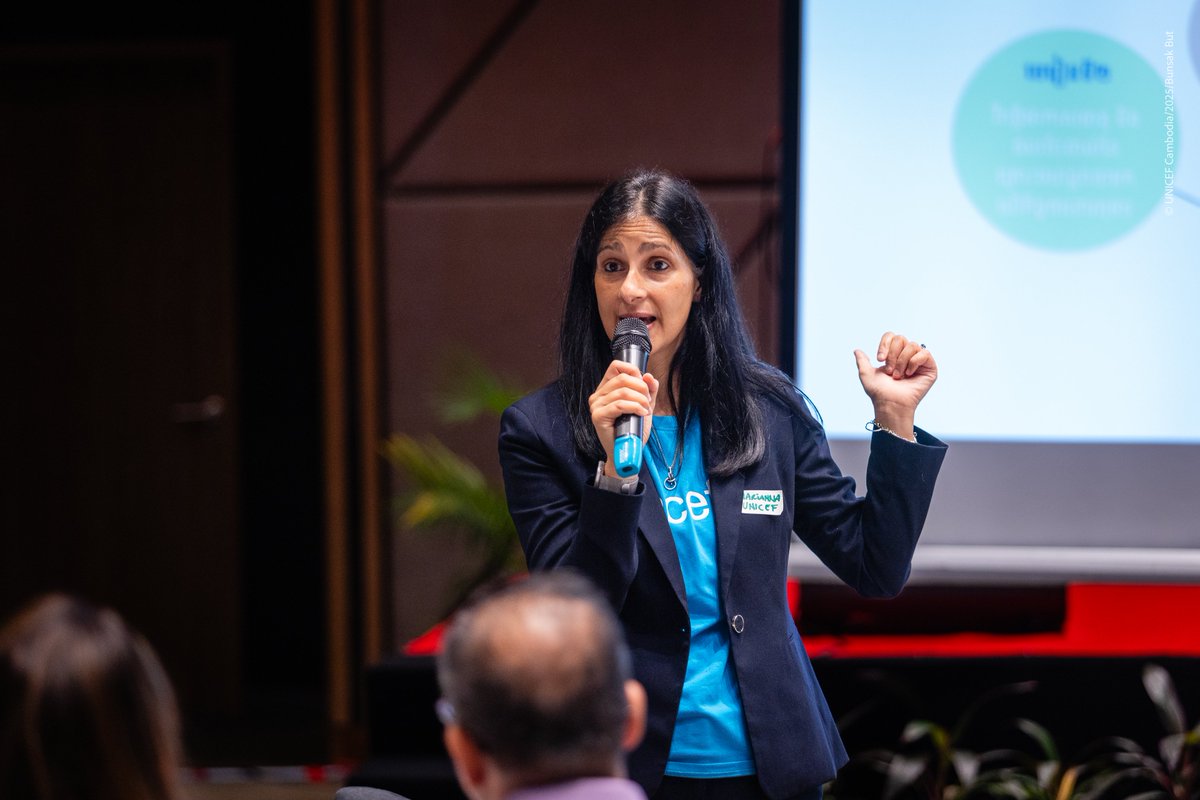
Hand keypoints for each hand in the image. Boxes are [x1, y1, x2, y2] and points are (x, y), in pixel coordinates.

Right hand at [588, 361, 659, 476]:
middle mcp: (598, 395)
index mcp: (606, 389)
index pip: (616, 366)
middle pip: (622, 378)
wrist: (628, 451)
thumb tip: (649, 376)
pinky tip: (641, 413)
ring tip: (645, 410)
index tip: (644, 384)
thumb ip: (649, 390)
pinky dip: (635, 407)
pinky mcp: (598, 416)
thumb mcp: (645, 405)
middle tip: (648, 401)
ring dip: (640, 400)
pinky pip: (619, 405)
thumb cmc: (633, 429)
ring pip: (622, 392)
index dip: (633, 370)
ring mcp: (596, 405)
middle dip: (641, 387)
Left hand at [853, 332, 937, 436]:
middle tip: (889, 371)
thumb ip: (862, 361)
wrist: (890, 403)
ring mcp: (919, 362)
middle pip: (901, 339)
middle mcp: (907, 356)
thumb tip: (856, 350)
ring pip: (912, 345)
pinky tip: (909, 374)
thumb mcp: (866, 374)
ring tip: (898, 376)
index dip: (884, 345)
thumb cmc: (879, 392)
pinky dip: (914, 362)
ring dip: (901, 362)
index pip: (891, 336)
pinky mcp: (930, 368)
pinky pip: (924, 353)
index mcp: (894, 355)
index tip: (879, 359)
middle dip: (892, 355)